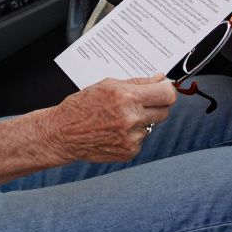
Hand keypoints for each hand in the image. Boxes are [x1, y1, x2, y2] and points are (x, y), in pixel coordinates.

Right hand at [40, 76, 175, 162]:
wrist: (64, 133)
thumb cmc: (83, 105)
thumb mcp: (108, 85)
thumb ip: (138, 83)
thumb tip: (161, 79)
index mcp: (127, 97)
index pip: (166, 94)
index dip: (168, 90)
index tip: (164, 89)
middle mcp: (132, 118)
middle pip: (165, 111)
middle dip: (157, 105)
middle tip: (141, 103)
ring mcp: (132, 138)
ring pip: (152, 125)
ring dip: (142, 120)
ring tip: (119, 118)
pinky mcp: (129, 152)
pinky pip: (142, 139)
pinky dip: (133, 134)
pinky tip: (115, 130)